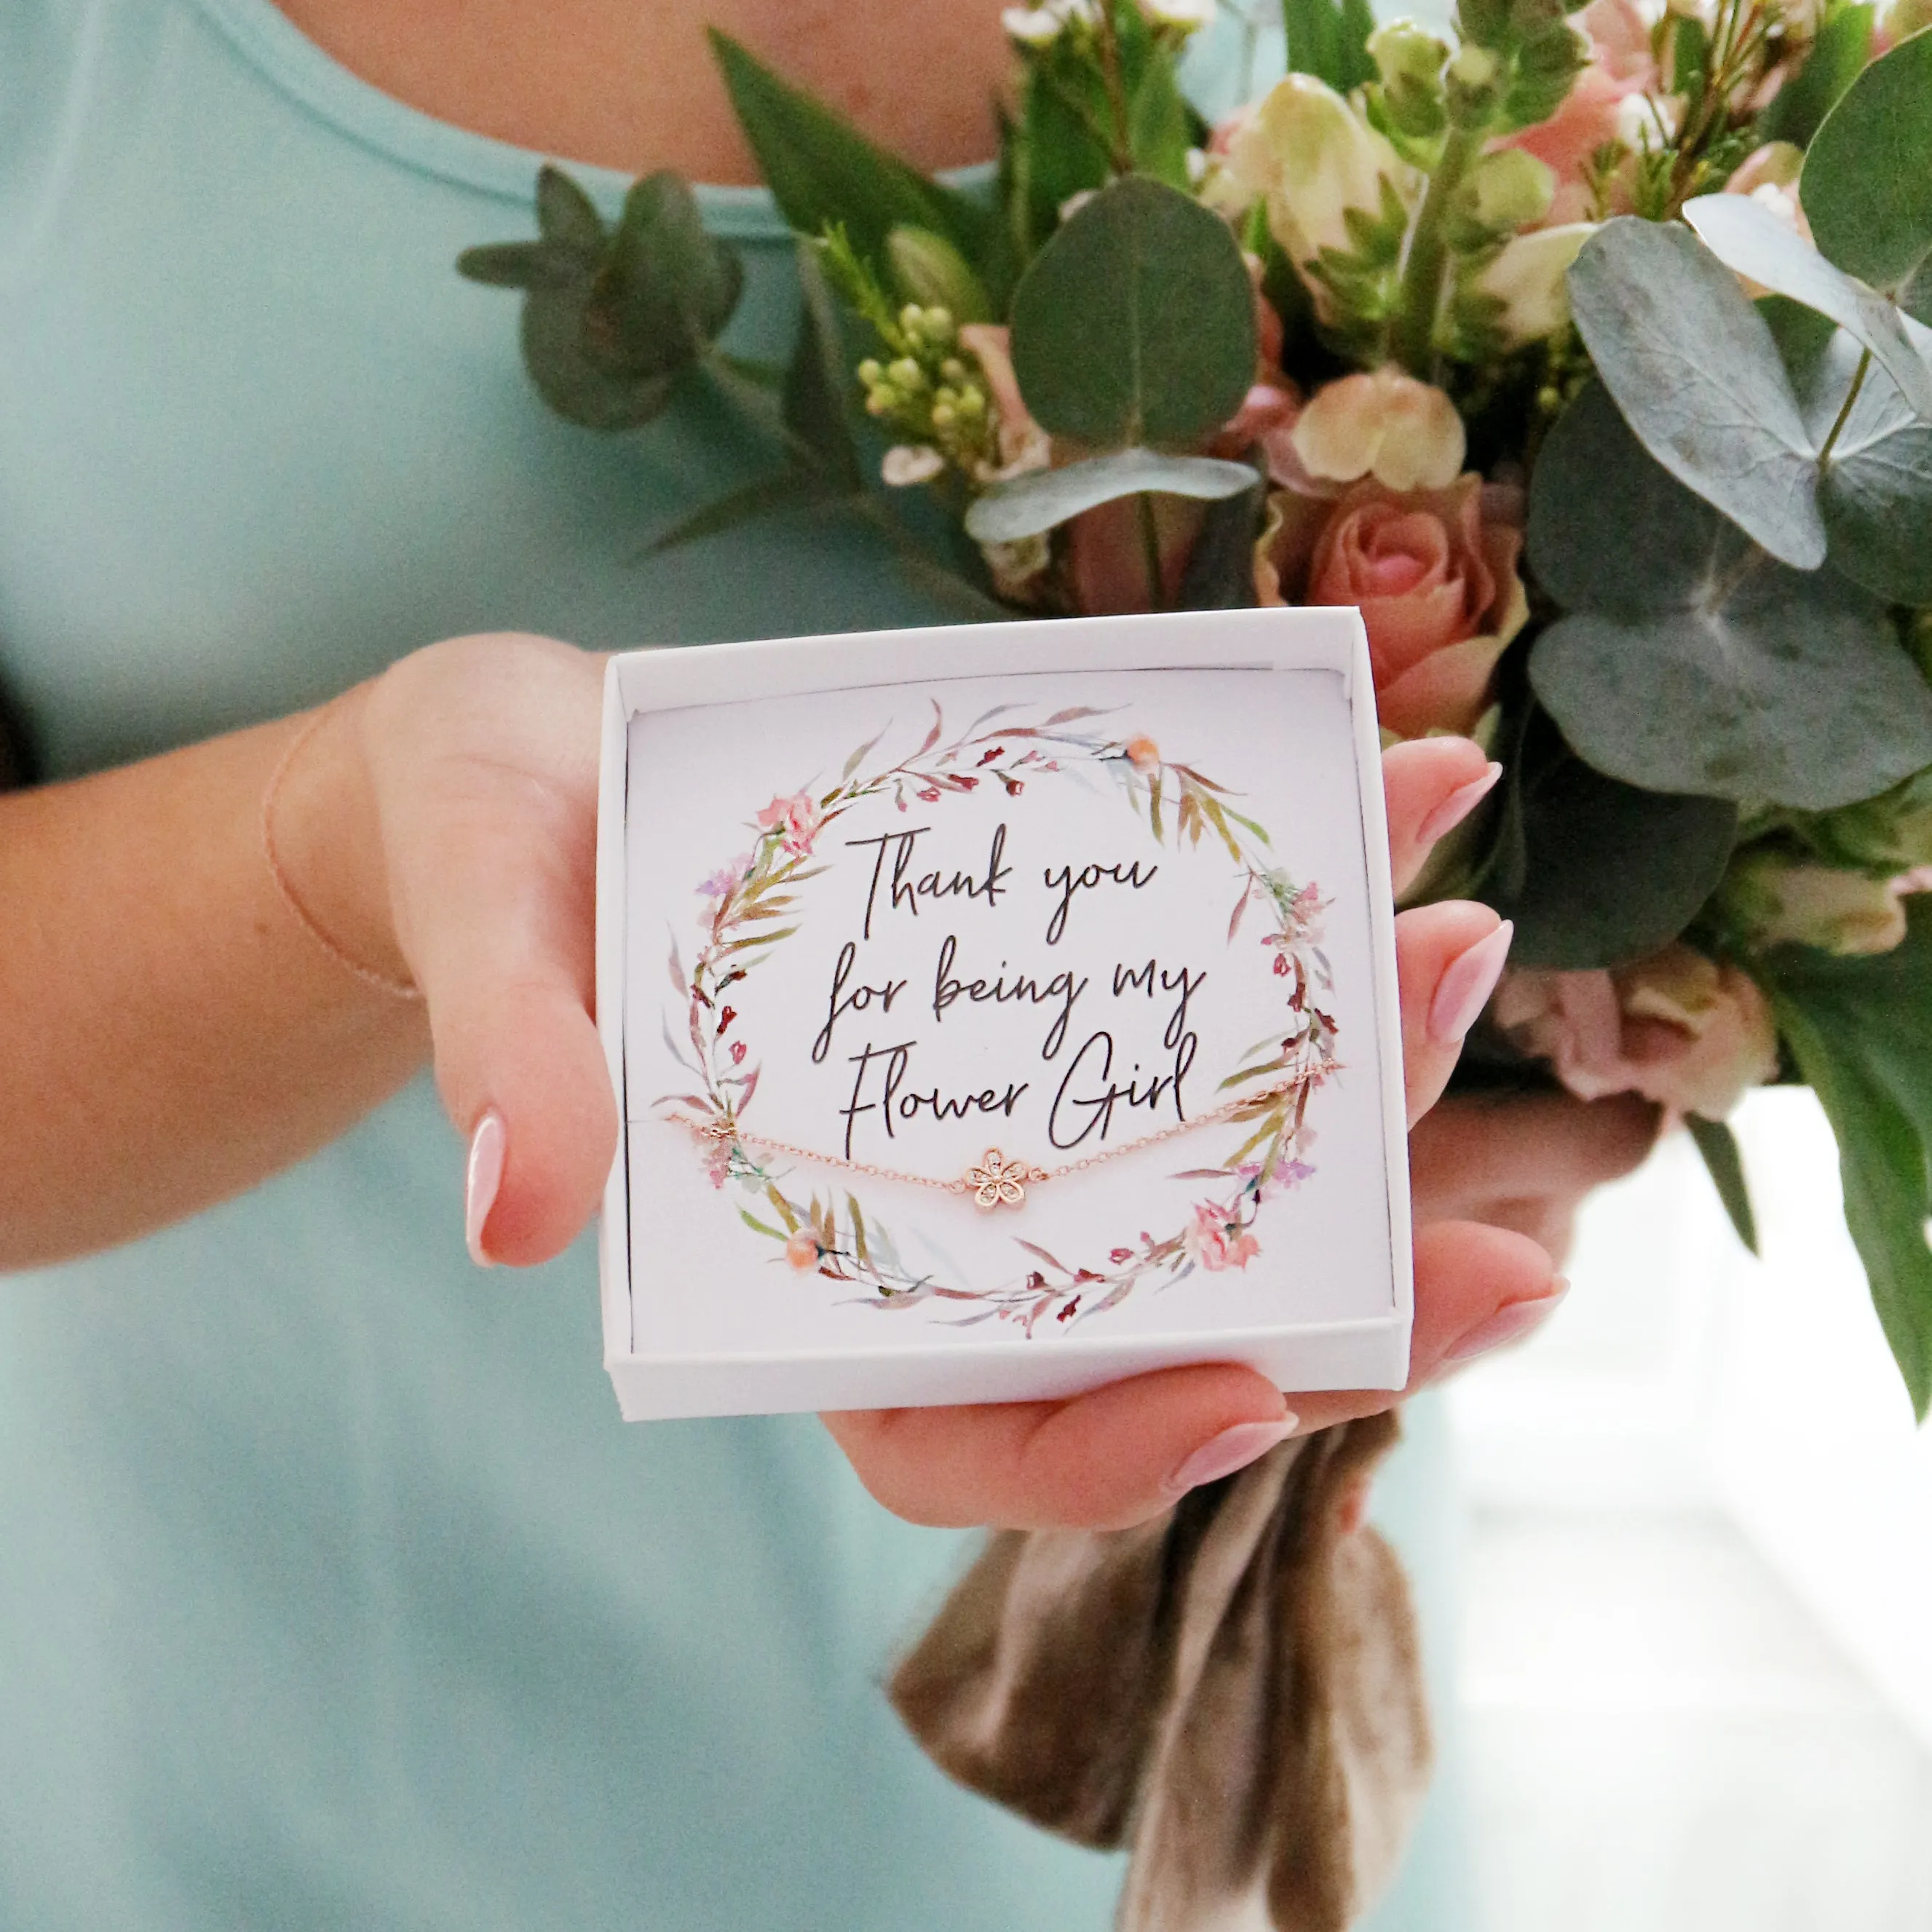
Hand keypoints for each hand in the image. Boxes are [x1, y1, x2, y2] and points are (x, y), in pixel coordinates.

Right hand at [325, 643, 1617, 1533]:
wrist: (536, 754)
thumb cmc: (486, 850)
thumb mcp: (482, 917)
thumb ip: (507, 1055)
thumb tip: (512, 1208)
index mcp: (793, 1261)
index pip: (955, 1430)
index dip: (1101, 1453)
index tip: (1248, 1403)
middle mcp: (928, 1196)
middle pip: (1151, 1303)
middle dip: (1337, 1296)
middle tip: (1502, 1258)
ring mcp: (1005, 1081)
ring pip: (1216, 1143)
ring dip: (1369, 1081)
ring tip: (1464, 951)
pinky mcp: (1047, 958)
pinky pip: (1197, 963)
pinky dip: (1307, 894)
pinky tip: (1411, 789)